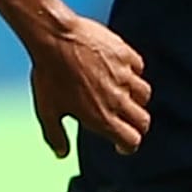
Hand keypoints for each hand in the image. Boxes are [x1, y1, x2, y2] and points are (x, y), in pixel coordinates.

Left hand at [30, 15, 148, 157]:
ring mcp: (124, 75)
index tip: (122, 145)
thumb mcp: (46, 110)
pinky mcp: (125, 54)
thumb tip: (61, 154)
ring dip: (137, 99)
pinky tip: (121, 72)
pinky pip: (138, 67)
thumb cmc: (48, 74)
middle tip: (126, 122)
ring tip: (124, 96)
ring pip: (144, 94)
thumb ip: (55, 135)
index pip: (131, 140)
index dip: (128, 146)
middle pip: (143, 121)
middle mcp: (117, 98)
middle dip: (136, 126)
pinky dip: (133, 72)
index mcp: (100, 117)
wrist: (53, 37)